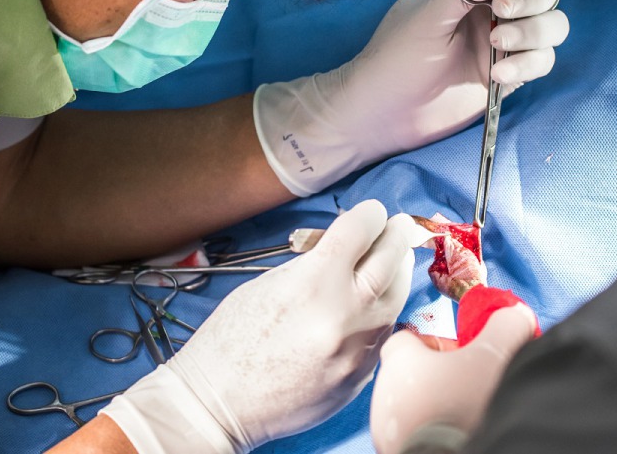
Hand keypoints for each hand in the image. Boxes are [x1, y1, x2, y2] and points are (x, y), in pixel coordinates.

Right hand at [100, 200, 416, 453]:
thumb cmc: (231, 340)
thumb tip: (350, 248)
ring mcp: (358, 349)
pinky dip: (381, 313)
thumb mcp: (269, 284)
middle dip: (394, 238)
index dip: (369, 215)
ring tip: (389, 263)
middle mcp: (345, 312)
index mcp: (314, 280)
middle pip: (392, 259)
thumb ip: (315, 264)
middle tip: (394, 229)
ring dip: (393, 275)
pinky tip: (371, 305)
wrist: (220, 403)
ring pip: (396, 298)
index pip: (362, 229)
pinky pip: (384, 334)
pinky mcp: (361, 376)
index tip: (371, 213)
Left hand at [255, 0, 568, 194]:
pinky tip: (498, 74)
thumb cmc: (394, 57)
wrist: (385, 113)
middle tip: (501, 13)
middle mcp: (492, 5)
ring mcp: (505, 39)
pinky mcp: (510, 72)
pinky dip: (529, 64)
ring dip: (534, 32)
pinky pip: (542, 60)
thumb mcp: (426, 15)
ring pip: (552, 24)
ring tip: (498, 45)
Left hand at [370, 306, 539, 453]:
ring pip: (410, 405)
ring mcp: (386, 427)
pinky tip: (456, 431)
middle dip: (439, 376)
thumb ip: (505, 326)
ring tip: (464, 413)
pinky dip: (431, 429)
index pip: (407, 339)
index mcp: (398, 361)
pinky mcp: (395, 451)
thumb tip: (517, 314)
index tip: (461, 352)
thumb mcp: (494, 355)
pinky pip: (412, 432)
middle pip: (410, 373)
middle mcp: (384, 394)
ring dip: (434, 405)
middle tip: (469, 384)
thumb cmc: (466, 406)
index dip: (436, 342)